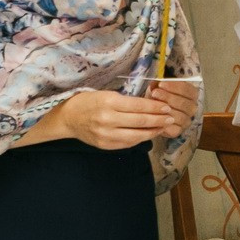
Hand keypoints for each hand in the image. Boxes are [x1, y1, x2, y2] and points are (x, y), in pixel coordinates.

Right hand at [52, 91, 178, 149]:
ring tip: (163, 127)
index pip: (138, 106)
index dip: (155, 107)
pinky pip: (128, 143)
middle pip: (140, 121)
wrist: (69, 117)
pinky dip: (140, 139)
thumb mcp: (106, 94)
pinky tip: (149, 134)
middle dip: (159, 120)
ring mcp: (106, 134)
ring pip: (136, 135)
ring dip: (153, 132)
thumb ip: (126, 101)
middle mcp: (108, 119)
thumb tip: (151, 104)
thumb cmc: (89, 101)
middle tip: (171, 118)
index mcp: (109, 102)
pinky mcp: (105, 145)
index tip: (167, 107)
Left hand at [147, 79, 201, 137]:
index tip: (161, 84)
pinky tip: (156, 117)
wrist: (152, 112)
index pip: (187, 90)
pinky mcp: (178, 131)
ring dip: (166, 110)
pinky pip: (173, 128)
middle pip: (184, 103)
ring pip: (179, 116)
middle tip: (155, 93)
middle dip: (168, 97)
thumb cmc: (158, 97)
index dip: (174, 86)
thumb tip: (156, 82)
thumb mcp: (158, 87)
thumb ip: (158, 84)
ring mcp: (186, 121)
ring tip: (153, 104)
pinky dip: (165, 123)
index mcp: (192, 94)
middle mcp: (192, 108)